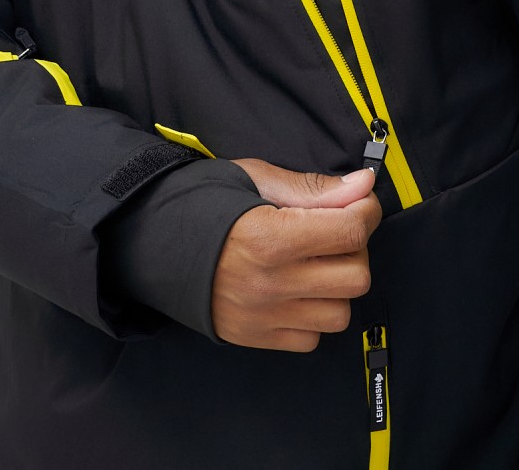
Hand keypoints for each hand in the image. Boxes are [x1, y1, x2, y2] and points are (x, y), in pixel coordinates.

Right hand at [211, 160, 381, 351]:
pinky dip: (313, 314)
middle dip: (356, 248)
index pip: (350, 231)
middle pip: (356, 276)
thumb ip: (312, 188)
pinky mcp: (256, 339)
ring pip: (340, 313)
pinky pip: (312, 338)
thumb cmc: (205, 203)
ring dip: (338, 285)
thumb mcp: (254, 180)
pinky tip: (296, 288)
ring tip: (315, 262)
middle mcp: (271, 284)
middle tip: (334, 231)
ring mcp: (264, 317)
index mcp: (270, 237)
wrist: (152, 243)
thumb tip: (364, 186)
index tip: (359, 202)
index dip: (367, 211)